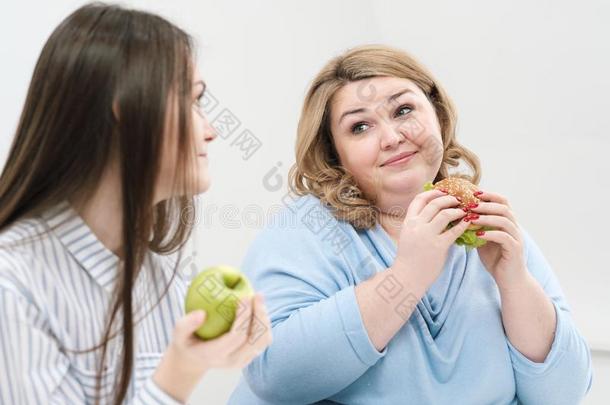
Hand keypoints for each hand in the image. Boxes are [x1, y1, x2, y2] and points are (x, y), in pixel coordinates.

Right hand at [153, 294, 272, 401]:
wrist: (194, 359)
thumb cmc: (187, 341)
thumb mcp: (179, 333)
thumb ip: (186, 324)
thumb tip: (202, 313)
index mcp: (216, 354)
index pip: (237, 336)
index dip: (244, 317)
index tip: (245, 297)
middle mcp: (232, 360)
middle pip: (255, 338)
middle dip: (259, 314)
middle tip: (257, 294)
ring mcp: (243, 360)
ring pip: (263, 340)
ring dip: (264, 318)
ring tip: (258, 299)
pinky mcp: (249, 356)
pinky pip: (263, 340)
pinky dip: (264, 323)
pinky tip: (258, 308)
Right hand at [393, 189, 470, 288]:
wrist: (407, 277)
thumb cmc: (409, 258)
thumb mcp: (408, 236)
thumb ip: (418, 224)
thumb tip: (434, 213)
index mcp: (408, 222)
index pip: (419, 199)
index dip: (432, 193)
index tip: (443, 191)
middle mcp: (417, 226)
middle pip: (435, 203)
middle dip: (449, 199)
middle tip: (458, 200)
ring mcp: (427, 236)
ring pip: (445, 214)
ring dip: (457, 210)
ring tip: (464, 211)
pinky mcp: (438, 247)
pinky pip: (454, 231)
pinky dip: (463, 224)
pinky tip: (468, 222)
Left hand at [469, 190, 528, 287]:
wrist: (509, 280)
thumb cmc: (495, 260)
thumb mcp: (483, 241)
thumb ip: (476, 228)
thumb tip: (458, 217)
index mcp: (507, 223)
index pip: (502, 202)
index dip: (489, 195)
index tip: (473, 193)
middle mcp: (514, 228)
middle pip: (504, 208)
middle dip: (486, 204)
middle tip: (470, 205)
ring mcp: (516, 238)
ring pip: (505, 221)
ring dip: (487, 217)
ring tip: (472, 218)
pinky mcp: (515, 249)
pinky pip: (504, 237)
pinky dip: (490, 234)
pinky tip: (478, 234)